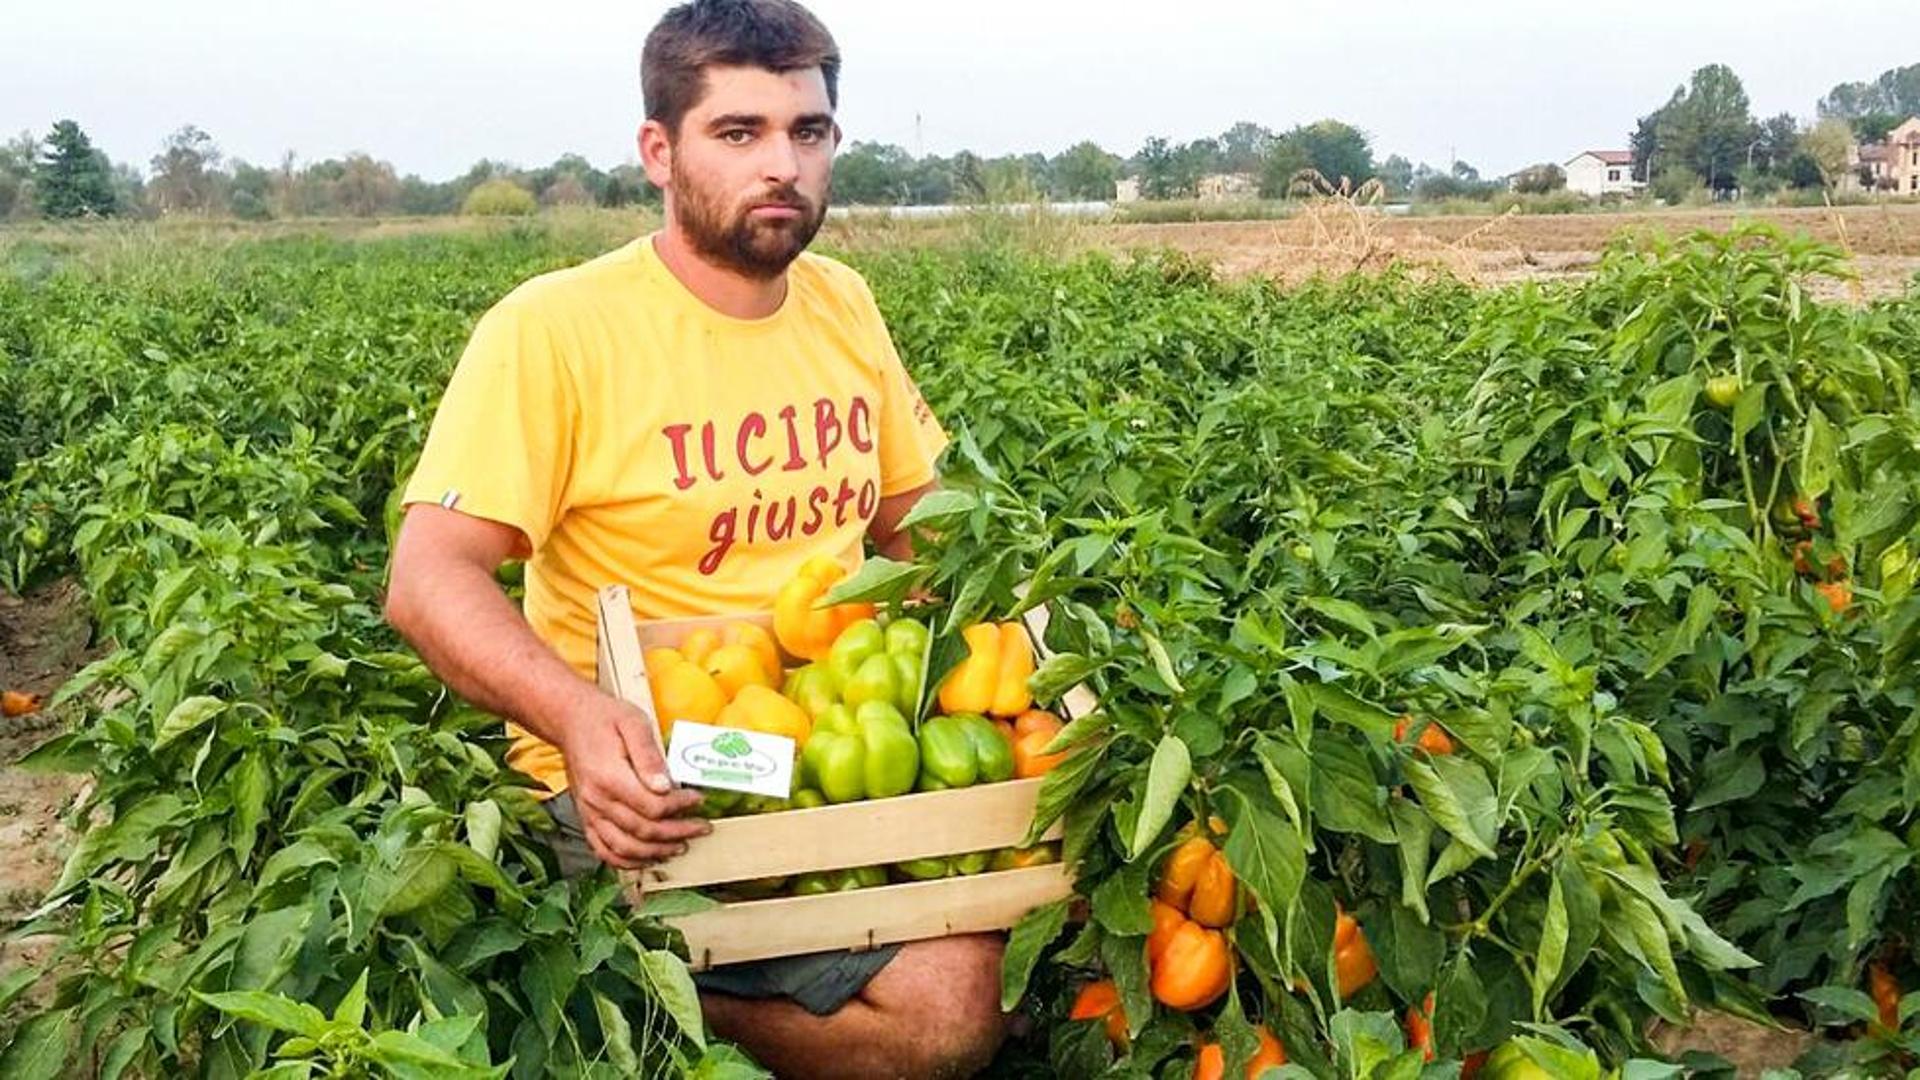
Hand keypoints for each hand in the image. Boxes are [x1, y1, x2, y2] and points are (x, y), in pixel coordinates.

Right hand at [560, 697, 709, 869]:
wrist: (571, 720)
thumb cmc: (605, 718)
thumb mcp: (633, 722)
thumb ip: (650, 755)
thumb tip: (666, 786)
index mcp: (610, 777)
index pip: (652, 806)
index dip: (680, 807)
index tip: (698, 799)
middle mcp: (597, 800)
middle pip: (643, 831)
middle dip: (678, 833)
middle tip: (701, 828)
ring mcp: (590, 812)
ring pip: (625, 847)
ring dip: (656, 852)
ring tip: (681, 846)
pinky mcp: (586, 817)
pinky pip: (604, 850)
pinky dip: (627, 861)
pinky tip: (647, 858)